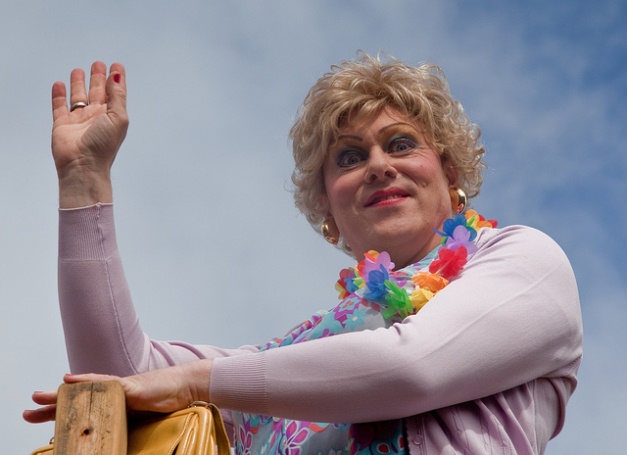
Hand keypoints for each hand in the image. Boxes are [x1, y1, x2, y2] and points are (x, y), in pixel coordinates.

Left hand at [23, 360, 212, 423]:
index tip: (41, 416)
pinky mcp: (131, 386)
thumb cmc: (166, 400)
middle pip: (78, 398)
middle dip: (53, 403)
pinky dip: (87, 381)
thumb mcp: (141, 414)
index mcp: (113, 402)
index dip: (62, 412)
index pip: (84, 408)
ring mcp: (121, 388)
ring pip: (85, 389)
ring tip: (40, 396)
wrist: (186, 386)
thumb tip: (109, 436)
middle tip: (30, 407)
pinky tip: (72, 380)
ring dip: (62, 393)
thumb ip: (124, 419)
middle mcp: (113, 393)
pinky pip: (106, 384)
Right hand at [51, 61, 128, 207]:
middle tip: (98, 64)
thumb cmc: (104, 144)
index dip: (116, 79)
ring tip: (79, 70)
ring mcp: (79, 120)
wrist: (83, 165)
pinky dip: (59, 95)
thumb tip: (117, 74)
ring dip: (78, 84)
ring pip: (78, 97)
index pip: (114, 93)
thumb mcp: (118, 117)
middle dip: (98, 78)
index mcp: (112, 116)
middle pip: (97, 92)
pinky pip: (59, 106)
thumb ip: (117, 96)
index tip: (117, 65)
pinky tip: (60, 84)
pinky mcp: (62, 124)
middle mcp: (96, 117)